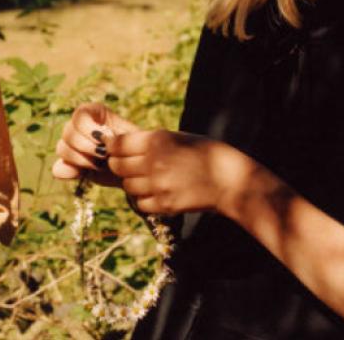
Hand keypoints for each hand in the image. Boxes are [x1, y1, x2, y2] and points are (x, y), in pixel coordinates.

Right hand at [52, 103, 139, 186]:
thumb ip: (108, 141)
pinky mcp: (70, 164)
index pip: (79, 115)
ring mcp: (72, 145)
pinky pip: (58, 168)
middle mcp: (78, 127)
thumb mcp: (129, 142)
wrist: (135, 168)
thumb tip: (87, 141)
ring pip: (61, 149)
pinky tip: (83, 174)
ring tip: (100, 165)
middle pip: (68, 132)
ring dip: (80, 160)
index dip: (88, 129)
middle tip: (104, 156)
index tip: (105, 140)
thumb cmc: (134, 150)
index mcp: (93, 113)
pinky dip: (68, 172)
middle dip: (86, 147)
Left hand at [105, 129, 256, 216]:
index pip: (117, 144)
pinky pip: (140, 203)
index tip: (115, 148)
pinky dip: (143, 199)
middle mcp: (153, 162)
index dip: (113, 146)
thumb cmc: (205, 153)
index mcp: (156, 140)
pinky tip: (155, 193)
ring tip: (146, 179)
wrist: (230, 181)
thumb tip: (121, 143)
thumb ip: (150, 141)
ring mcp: (158, 185)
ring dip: (132, 183)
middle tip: (128, 165)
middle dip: (118, 164)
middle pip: (117, 165)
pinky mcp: (165, 205)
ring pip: (127, 185)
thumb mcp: (177, 137)